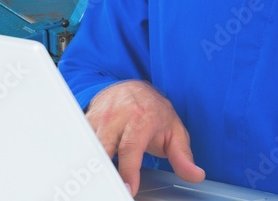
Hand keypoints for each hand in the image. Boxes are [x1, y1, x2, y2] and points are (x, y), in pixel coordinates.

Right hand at [86, 80, 205, 195]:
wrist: (133, 88)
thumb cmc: (155, 113)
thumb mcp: (174, 132)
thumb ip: (183, 157)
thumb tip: (196, 175)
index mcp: (142, 117)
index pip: (130, 147)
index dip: (128, 170)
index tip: (128, 188)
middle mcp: (118, 114)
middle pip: (104, 145)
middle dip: (104, 170)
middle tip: (109, 189)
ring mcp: (100, 115)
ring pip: (89, 143)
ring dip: (91, 163)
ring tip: (97, 181)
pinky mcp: (87, 119)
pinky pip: (81, 139)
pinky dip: (83, 154)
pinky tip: (88, 168)